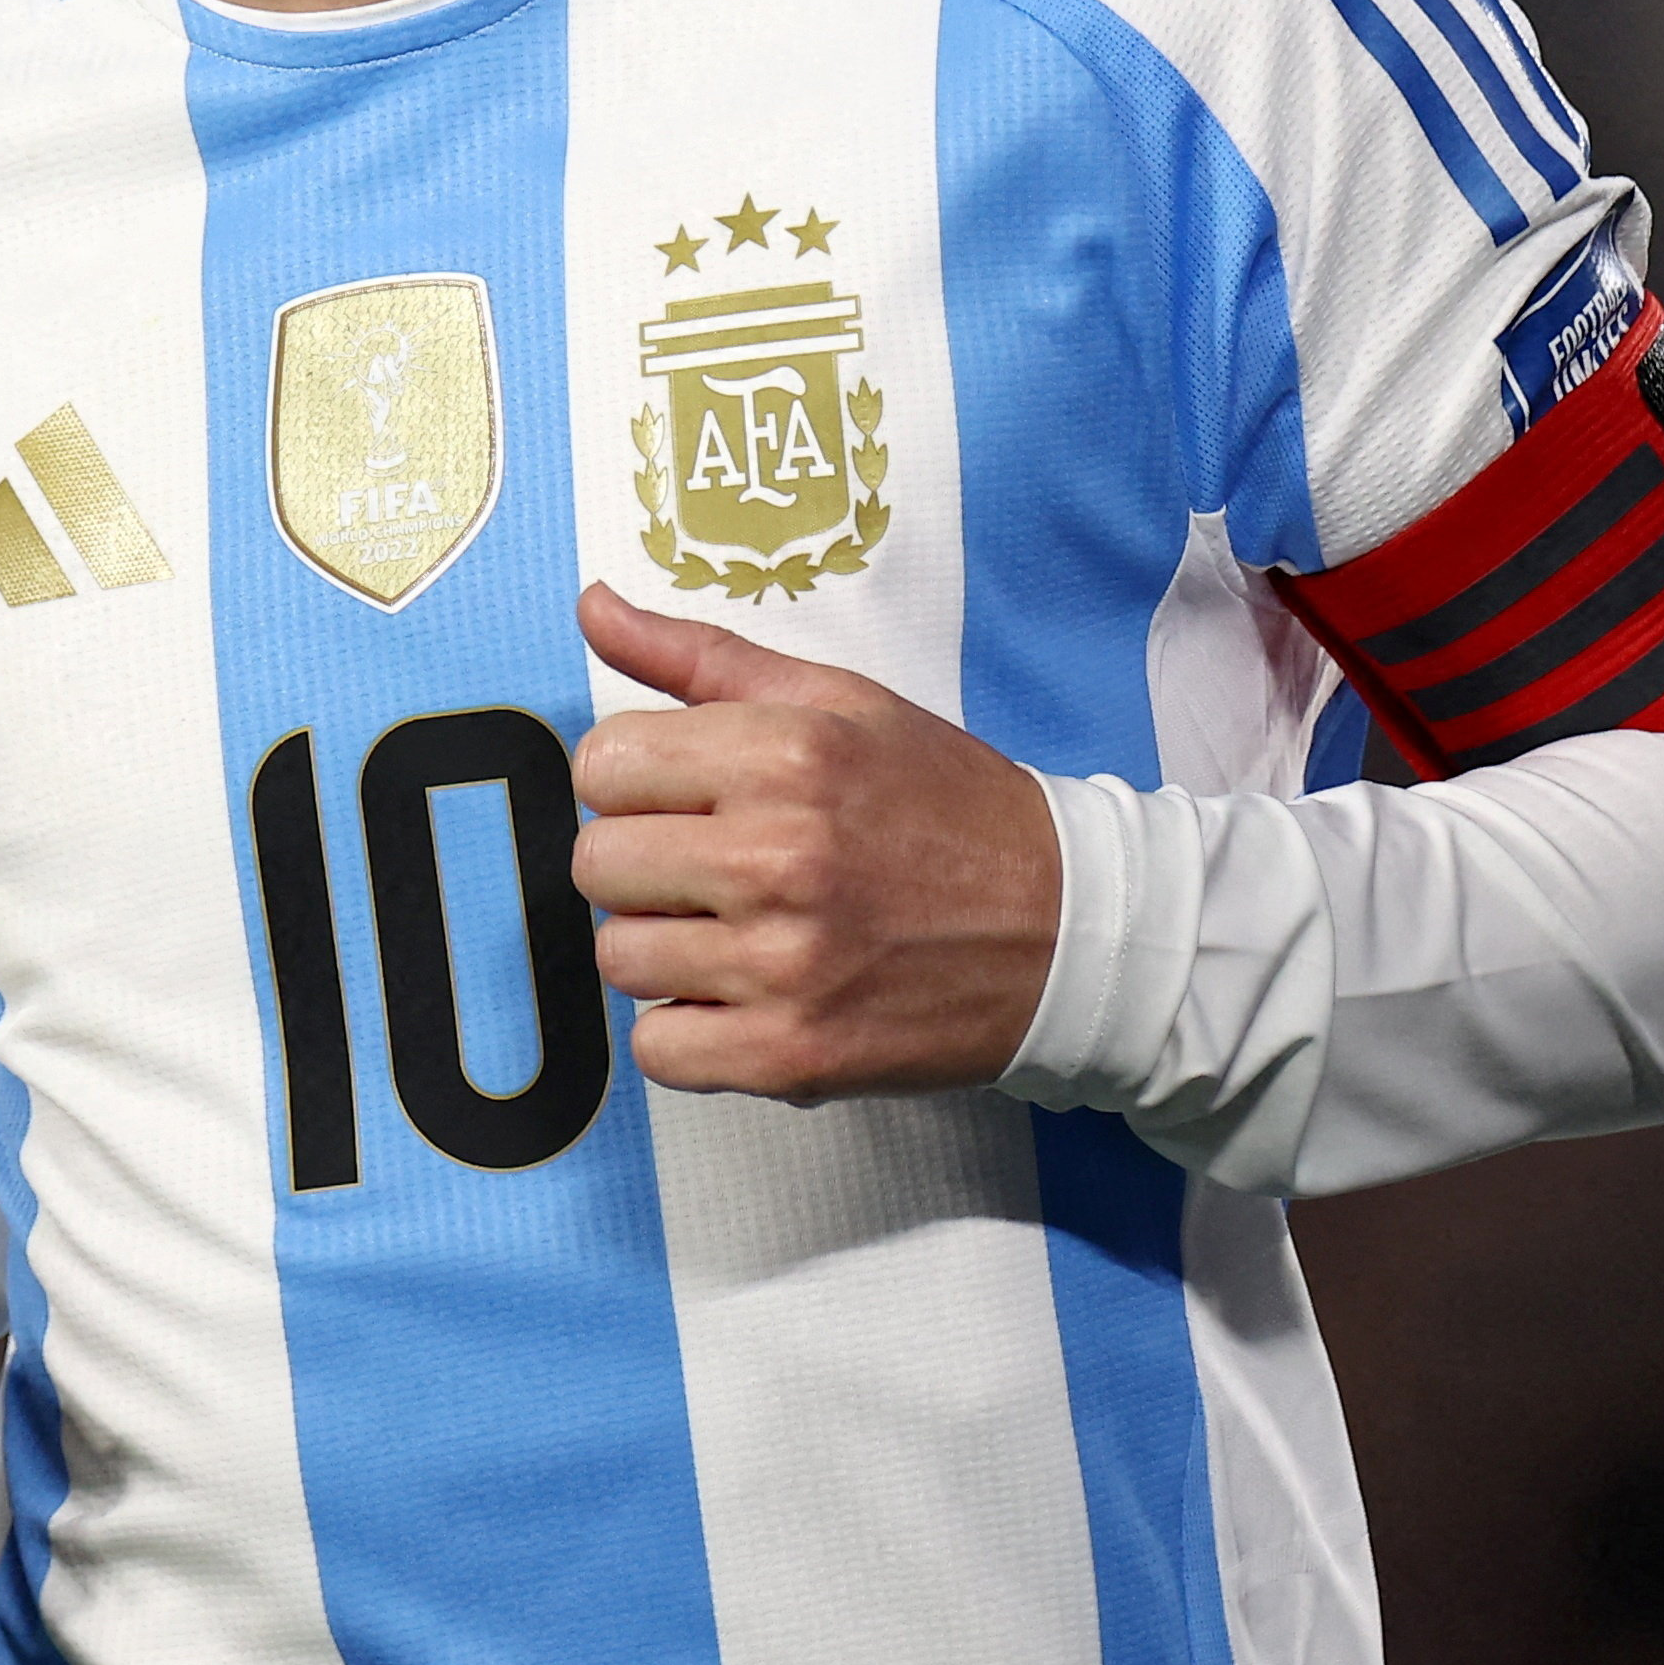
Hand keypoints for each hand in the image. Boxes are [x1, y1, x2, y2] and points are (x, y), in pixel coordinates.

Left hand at [568, 580, 1064, 1097]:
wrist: (1069, 930)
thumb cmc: (949, 808)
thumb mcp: (842, 702)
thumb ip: (703, 658)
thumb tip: (594, 610)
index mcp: (784, 753)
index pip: (603, 763)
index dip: (635, 780)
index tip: (684, 796)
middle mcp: (777, 855)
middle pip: (598, 863)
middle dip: (644, 862)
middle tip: (715, 866)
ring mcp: (783, 964)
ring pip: (619, 958)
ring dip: (664, 947)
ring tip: (739, 930)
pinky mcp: (793, 1054)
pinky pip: (658, 1049)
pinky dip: (689, 1030)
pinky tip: (746, 995)